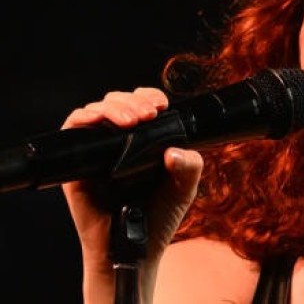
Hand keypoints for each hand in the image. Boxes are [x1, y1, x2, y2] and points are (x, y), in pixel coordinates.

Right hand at [61, 88, 202, 303]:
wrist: (134, 249)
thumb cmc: (158, 219)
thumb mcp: (183, 190)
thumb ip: (189, 167)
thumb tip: (176, 150)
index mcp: (145, 141)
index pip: (142, 105)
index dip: (149, 97)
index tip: (162, 106)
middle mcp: (119, 142)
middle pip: (118, 102)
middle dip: (133, 100)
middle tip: (149, 114)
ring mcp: (97, 151)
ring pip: (95, 110)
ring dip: (113, 107)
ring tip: (132, 120)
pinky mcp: (76, 164)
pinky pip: (72, 131)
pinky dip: (84, 118)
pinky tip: (100, 121)